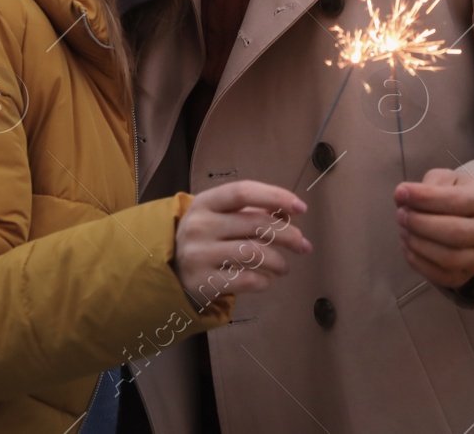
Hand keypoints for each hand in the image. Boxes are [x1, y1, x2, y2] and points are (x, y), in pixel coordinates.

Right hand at [174, 180, 310, 307]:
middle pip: (255, 223)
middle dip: (287, 235)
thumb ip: (251, 212)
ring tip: (284, 267)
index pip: (243, 191)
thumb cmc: (205, 239)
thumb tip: (289, 214)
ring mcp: (199, 254)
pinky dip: (264, 281)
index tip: (301, 208)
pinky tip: (267, 280)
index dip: (275, 196)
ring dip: (278, 261)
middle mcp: (199, 225)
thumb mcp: (220, 217)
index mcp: (205, 202)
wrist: (171, 273)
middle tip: (303, 245)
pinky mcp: (202, 282)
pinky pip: (245, 280)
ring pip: (253, 253)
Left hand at [393, 168, 473, 289]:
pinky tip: (407, 245)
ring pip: (449, 258)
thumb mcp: (446, 179)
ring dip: (418, 244)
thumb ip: (427, 185)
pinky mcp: (467, 276)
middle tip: (400, 214)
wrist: (473, 218)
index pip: (457, 201)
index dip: (425, 198)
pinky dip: (418, 262)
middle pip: (455, 233)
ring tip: (403, 229)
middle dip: (420, 223)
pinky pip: (441, 276)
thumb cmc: (456, 193)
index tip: (400, 192)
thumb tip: (401, 196)